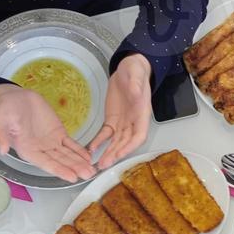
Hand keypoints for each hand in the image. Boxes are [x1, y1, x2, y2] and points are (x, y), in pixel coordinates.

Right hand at [0, 83, 95, 181]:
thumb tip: (2, 150)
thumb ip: (2, 136)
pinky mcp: (58, 133)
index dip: (59, 170)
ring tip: (92, 170)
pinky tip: (89, 157)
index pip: (46, 163)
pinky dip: (79, 150)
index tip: (72, 177)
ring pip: (67, 155)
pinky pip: (70, 144)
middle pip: (60, 162)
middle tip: (88, 174)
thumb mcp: (1, 121)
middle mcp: (40, 150)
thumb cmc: (5, 110)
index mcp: (27, 151)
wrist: (15, 98)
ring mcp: (50, 143)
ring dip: (79, 162)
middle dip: (74, 168)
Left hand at [90, 54, 151, 168]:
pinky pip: (105, 134)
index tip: (120, 153)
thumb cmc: (136, 70)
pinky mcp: (112, 120)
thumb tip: (136, 93)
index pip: (139, 135)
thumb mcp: (136, 73)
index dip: (130, 146)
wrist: (128, 68)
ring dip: (107, 153)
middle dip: (115, 154)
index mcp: (142, 113)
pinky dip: (98, 142)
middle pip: (125, 142)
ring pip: (115, 142)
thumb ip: (136, 84)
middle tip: (104, 164)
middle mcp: (133, 122)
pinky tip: (91, 149)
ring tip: (98, 164)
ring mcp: (123, 123)